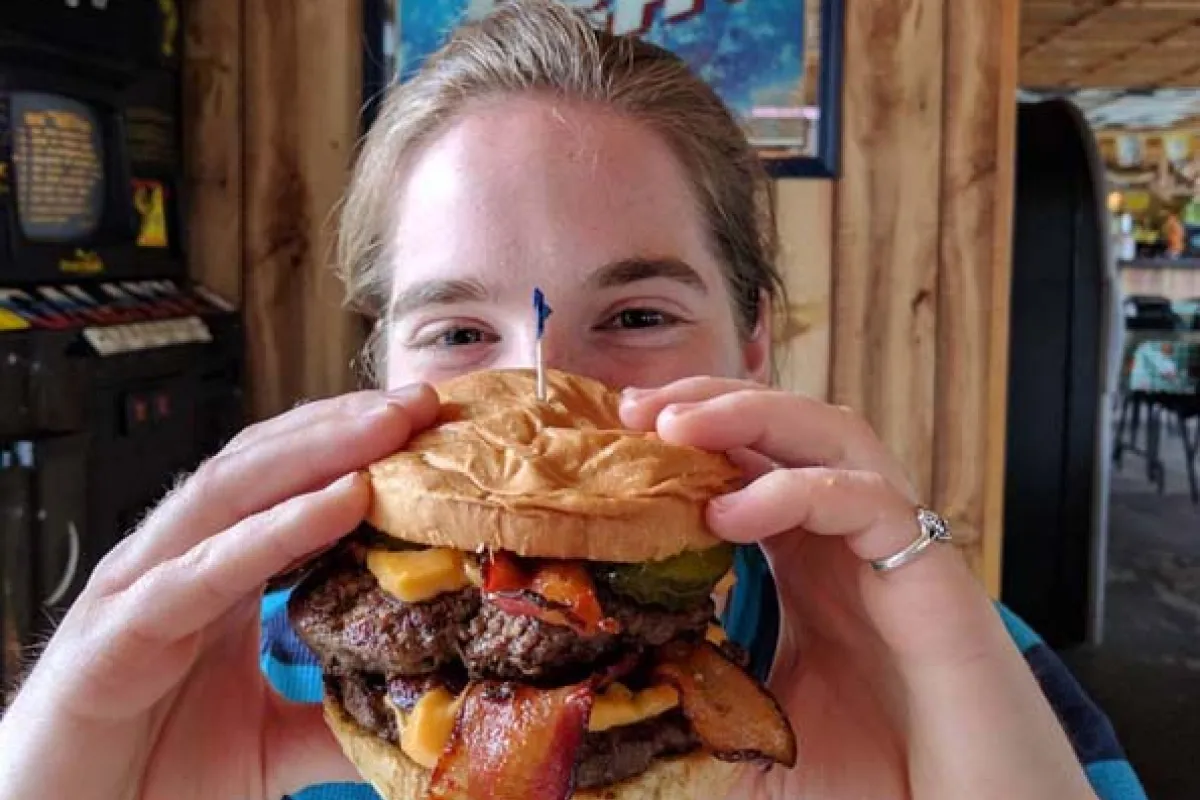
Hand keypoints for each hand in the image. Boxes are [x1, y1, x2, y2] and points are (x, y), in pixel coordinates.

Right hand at [0, 385, 438, 799]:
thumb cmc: (152, 773)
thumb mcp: (272, 743)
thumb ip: (336, 715)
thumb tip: (421, 709)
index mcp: (214, 572)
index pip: (286, 481)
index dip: (353, 445)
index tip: (429, 426)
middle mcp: (179, 560)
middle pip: (265, 464)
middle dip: (346, 424)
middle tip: (423, 399)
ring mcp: (144, 587)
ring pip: (233, 492)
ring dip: (319, 450)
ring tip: (391, 424)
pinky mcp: (120, 632)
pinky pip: (206, 569)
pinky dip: (277, 529)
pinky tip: (342, 500)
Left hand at [621, 378, 1096, 799]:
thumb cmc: (876, 775)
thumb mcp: (755, 722)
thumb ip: (697, 684)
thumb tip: (617, 677)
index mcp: (807, 557)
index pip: (748, 460)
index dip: (687, 436)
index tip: (620, 432)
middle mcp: (848, 536)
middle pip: (785, 425)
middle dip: (708, 402)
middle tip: (635, 408)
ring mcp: (892, 545)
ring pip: (832, 433)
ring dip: (752, 415)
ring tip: (677, 427)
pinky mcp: (930, 574)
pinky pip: (870, 498)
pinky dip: (798, 491)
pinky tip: (731, 513)